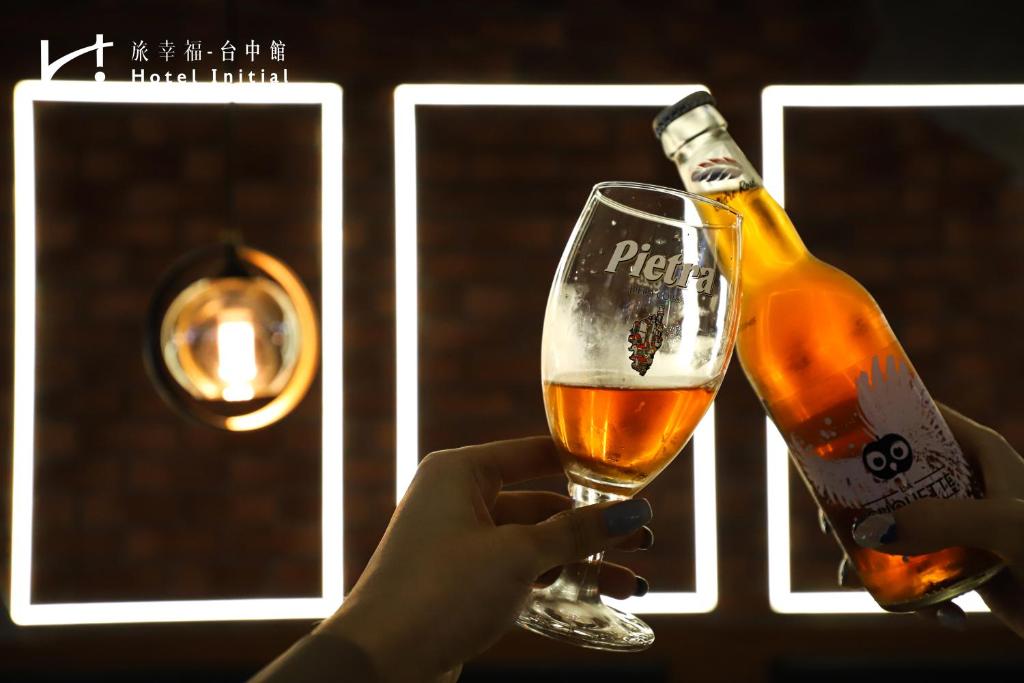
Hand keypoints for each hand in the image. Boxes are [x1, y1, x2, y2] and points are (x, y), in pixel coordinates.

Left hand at [318, 437, 653, 680]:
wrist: (381, 662)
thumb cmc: (440, 592)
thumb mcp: (518, 556)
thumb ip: (577, 532)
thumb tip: (632, 511)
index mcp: (460, 472)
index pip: (533, 454)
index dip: (583, 464)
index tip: (630, 475)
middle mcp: (456, 500)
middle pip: (539, 504)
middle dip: (591, 525)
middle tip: (642, 538)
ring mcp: (458, 544)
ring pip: (533, 545)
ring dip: (580, 562)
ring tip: (633, 582)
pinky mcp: (461, 585)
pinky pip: (518, 574)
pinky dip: (554, 584)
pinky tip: (596, 600)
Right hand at [851, 403, 1023, 636]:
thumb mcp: (1007, 526)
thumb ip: (944, 519)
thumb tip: (872, 530)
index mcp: (981, 453)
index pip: (918, 416)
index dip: (873, 415)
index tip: (828, 427)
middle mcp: (965, 482)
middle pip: (891, 472)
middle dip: (854, 495)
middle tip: (829, 517)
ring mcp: (960, 523)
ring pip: (894, 521)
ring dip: (868, 548)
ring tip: (853, 573)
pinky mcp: (960, 562)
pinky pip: (912, 566)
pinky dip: (899, 586)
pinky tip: (908, 606)